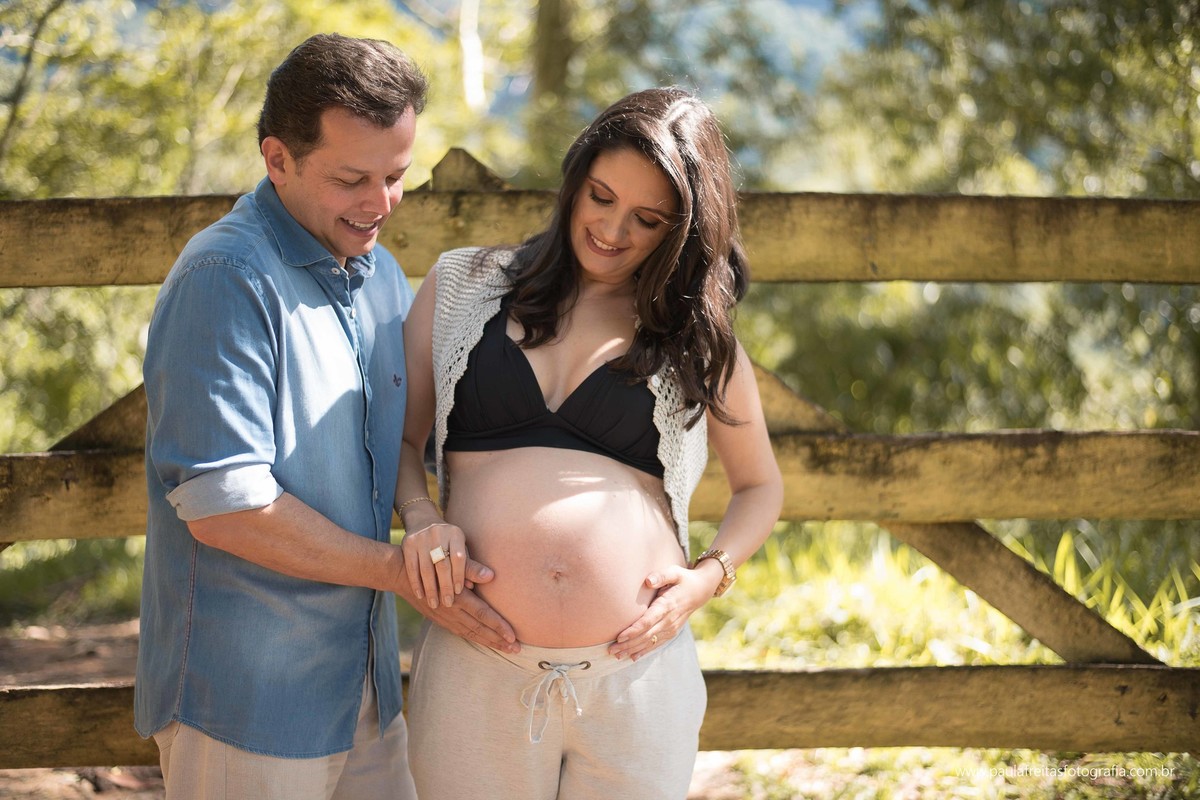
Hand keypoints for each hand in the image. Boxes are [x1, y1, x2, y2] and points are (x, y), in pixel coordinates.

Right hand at [394, 555, 520, 652]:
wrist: (401, 574)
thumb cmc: (429, 563)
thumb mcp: (450, 562)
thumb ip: (471, 569)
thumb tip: (491, 575)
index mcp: (458, 597)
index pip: (483, 615)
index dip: (499, 626)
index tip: (513, 636)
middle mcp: (452, 610)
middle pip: (480, 629)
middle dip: (499, 640)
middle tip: (517, 649)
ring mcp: (445, 617)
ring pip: (470, 633)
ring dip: (489, 642)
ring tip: (506, 649)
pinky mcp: (439, 619)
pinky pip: (460, 632)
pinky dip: (474, 638)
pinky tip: (484, 641)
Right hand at [401, 520, 467, 608]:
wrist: (423, 523)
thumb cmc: (448, 543)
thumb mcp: (460, 549)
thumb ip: (471, 565)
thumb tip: (488, 578)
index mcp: (455, 533)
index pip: (459, 557)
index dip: (459, 576)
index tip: (459, 592)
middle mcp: (438, 533)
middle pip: (442, 564)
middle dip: (445, 586)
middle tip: (448, 603)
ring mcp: (421, 538)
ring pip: (425, 567)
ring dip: (430, 588)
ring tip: (434, 603)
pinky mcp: (408, 543)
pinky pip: (411, 566)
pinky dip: (416, 582)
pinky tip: (420, 595)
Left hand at [608, 563, 715, 660]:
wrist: (701, 590)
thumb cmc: (683, 579)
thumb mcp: (675, 572)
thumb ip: (661, 576)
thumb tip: (648, 580)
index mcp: (667, 605)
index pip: (648, 621)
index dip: (634, 630)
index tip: (619, 636)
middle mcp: (669, 620)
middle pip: (646, 635)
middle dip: (628, 644)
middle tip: (611, 650)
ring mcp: (671, 628)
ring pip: (650, 642)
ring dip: (633, 649)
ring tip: (617, 655)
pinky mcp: (672, 631)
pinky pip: (657, 643)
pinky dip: (645, 651)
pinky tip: (633, 657)